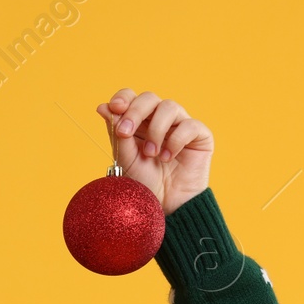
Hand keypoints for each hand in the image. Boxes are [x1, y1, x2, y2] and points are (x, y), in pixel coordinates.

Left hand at [96, 89, 212, 215]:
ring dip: (155, 130)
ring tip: (151, 154)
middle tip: (125, 133)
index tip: (114, 107)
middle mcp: (159, 120)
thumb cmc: (144, 183)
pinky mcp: (199, 135)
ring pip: (169, 106)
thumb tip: (103, 107)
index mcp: (138, 123)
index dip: (123, 98)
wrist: (165, 206)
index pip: (131, 98)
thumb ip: (117, 133)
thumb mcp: (125, 158)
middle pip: (149, 97)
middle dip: (135, 112)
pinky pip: (189, 124)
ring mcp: (180, 125)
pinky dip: (175, 140)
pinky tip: (168, 158)